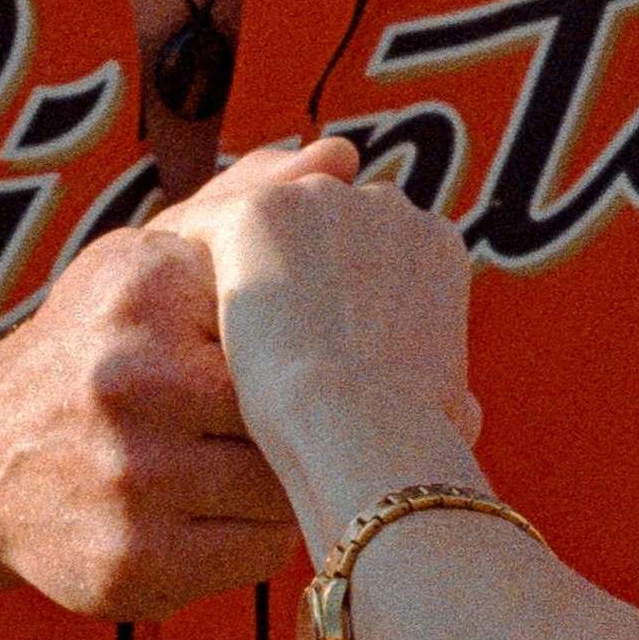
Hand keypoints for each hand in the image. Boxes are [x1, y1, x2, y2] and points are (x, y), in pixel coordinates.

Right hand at [0, 201, 303, 621]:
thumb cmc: (96, 344)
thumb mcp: (150, 258)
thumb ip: (243, 204)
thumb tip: (342, 155)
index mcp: (143, 287)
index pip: (288, 317)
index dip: (301, 343)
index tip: (291, 354)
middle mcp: (128, 381)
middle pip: (290, 407)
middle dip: (300, 417)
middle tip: (293, 418)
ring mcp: (127, 480)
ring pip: (283, 488)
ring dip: (286, 481)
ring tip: (255, 464)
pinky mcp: (130, 564)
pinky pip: (256, 554)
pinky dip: (256, 536)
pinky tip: (227, 512)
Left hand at [159, 142, 485, 521]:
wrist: (359, 427)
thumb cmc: (411, 438)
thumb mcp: (451, 406)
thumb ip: (451, 388)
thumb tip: (461, 410)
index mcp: (434, 243)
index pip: (372, 247)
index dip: (335, 293)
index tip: (310, 342)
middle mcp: (384, 205)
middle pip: (318, 224)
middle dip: (290, 268)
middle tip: (253, 335)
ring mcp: (319, 201)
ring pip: (262, 225)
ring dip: (239, 265)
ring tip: (204, 329)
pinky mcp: (258, 213)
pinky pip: (208, 229)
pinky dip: (192, 266)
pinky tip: (177, 317)